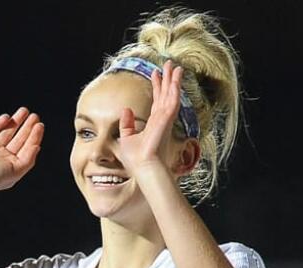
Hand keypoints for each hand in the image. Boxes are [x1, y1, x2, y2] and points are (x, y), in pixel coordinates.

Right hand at [0, 107, 43, 196]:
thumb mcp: (16, 171)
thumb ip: (28, 159)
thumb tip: (38, 146)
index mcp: (12, 166)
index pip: (26, 149)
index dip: (34, 136)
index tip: (40, 125)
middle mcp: (3, 157)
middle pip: (18, 139)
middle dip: (27, 127)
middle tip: (34, 116)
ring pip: (6, 132)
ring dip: (15, 122)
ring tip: (24, 110)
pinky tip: (7, 117)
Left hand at [117, 60, 183, 176]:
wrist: (143, 167)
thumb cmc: (136, 158)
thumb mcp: (127, 138)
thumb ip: (127, 123)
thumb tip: (125, 109)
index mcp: (153, 123)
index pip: (156, 101)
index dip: (157, 86)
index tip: (155, 73)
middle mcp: (161, 119)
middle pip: (165, 94)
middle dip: (167, 79)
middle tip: (169, 64)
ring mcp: (165, 118)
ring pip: (171, 94)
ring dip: (174, 80)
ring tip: (175, 66)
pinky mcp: (167, 119)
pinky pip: (173, 99)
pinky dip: (175, 87)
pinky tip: (176, 76)